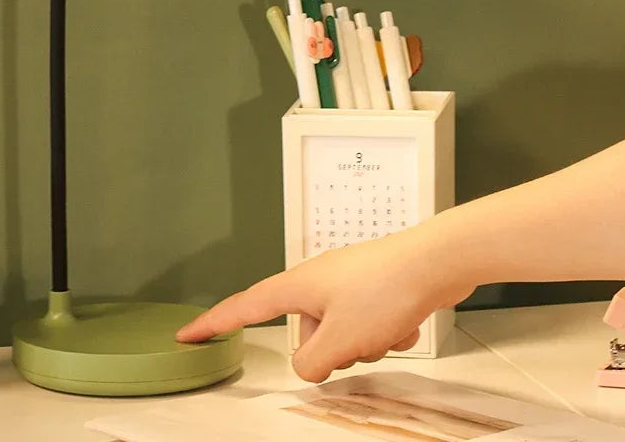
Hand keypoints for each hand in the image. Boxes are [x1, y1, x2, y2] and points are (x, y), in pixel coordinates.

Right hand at [176, 222, 472, 382]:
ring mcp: (346, 283)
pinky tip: (403, 321)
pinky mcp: (372, 288)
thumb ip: (312, 363)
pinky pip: (366, 325)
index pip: (244, 307)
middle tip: (359, 339)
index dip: (214, 323)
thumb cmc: (384, 290)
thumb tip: (309, 364)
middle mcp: (317, 281)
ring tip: (387, 326)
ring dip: (364, 342)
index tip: (188, 334)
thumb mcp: (340, 339)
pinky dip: (384, 331)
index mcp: (298, 286)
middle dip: (333, 349)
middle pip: (307, 334)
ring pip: (341, 334)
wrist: (436, 260)